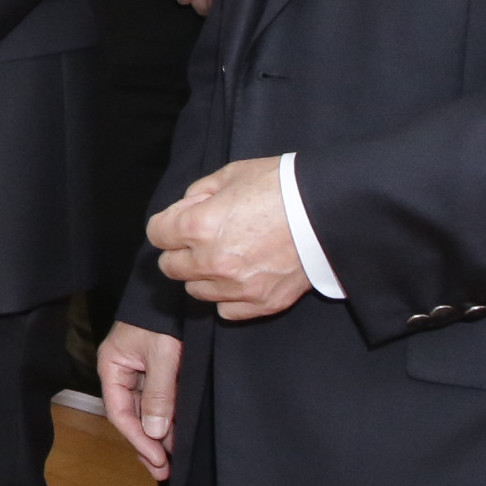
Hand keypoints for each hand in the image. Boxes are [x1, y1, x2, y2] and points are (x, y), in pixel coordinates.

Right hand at [98, 320, 182, 480]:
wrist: (174, 292)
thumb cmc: (162, 318)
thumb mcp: (162, 356)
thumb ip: (158, 394)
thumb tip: (155, 433)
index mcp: (112, 367)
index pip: (120, 412)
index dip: (138, 439)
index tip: (157, 459)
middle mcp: (122, 372)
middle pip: (131, 416)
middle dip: (146, 444)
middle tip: (163, 471)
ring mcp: (138, 372)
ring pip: (145, 411)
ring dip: (157, 435)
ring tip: (169, 461)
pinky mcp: (156, 370)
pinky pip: (157, 401)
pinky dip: (165, 420)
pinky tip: (174, 436)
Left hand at [150, 155, 308, 320]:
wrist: (329, 209)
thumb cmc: (280, 186)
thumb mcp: (230, 175)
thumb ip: (198, 193)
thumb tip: (185, 209)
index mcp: (198, 226)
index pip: (156, 234)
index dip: (167, 224)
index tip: (181, 220)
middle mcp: (212, 261)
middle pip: (170, 267)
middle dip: (180, 251)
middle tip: (202, 240)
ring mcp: (237, 287)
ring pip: (196, 291)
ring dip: (202, 276)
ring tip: (225, 258)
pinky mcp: (262, 303)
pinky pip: (226, 310)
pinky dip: (228, 297)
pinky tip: (240, 278)